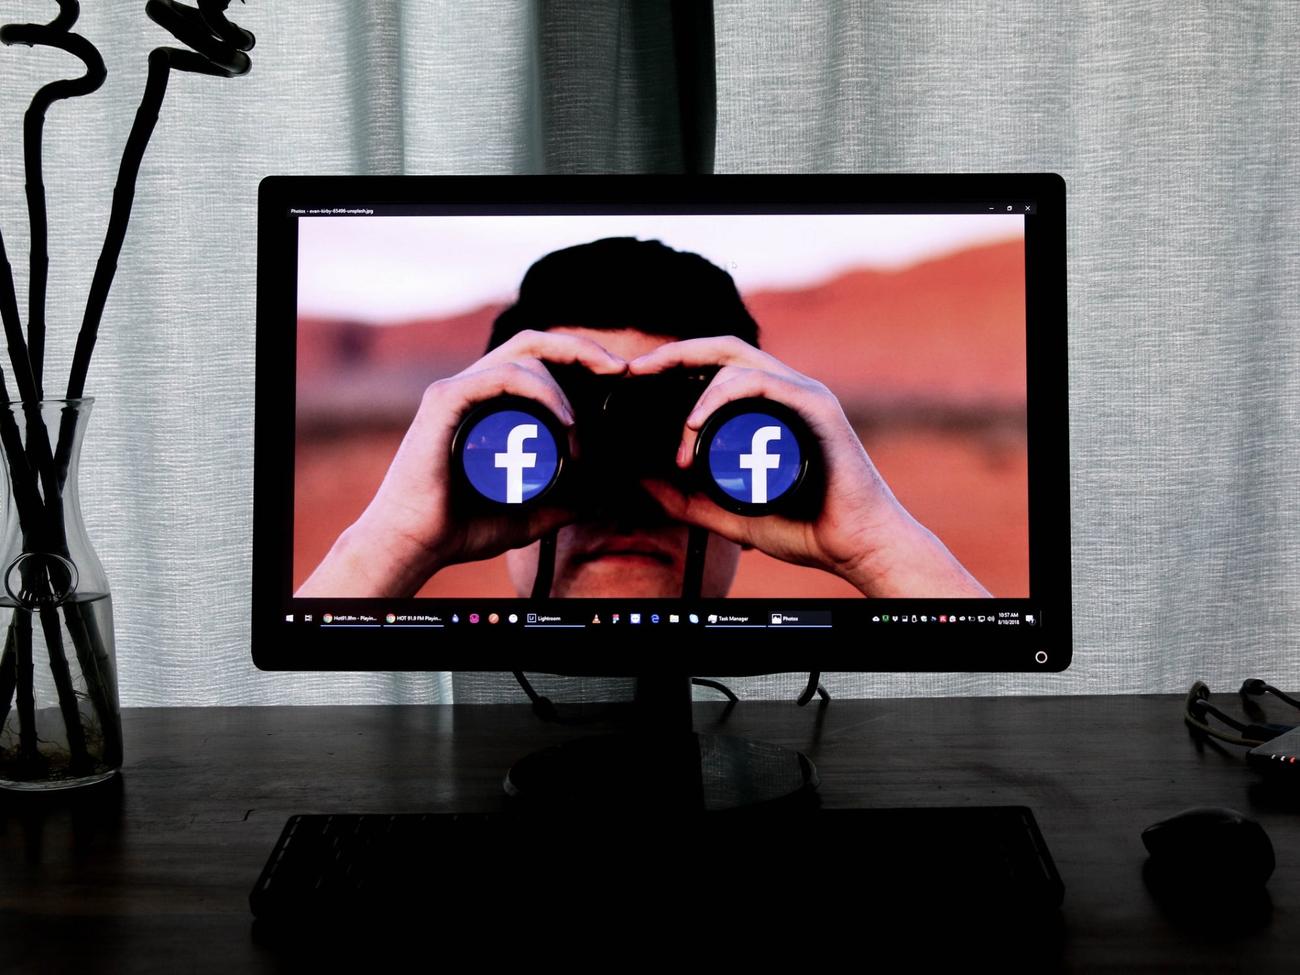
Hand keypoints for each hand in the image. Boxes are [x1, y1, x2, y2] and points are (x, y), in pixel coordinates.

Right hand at [297, 330, 625, 596]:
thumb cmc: (459, 528)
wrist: (413, 545)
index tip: (619, 378)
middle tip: (620, 370)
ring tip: (580, 429)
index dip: (580, 360)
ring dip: (564, 387)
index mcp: (489, 404)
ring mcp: (457, 390)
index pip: (539, 361)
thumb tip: (593, 499)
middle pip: (534, 343)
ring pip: (523, 356)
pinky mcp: (444, 401)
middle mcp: (472, 388)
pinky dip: (540, 389)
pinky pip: (500, 376)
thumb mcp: (524, 515)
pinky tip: (565, 419)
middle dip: (582, 349)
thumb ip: (557, 506)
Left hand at [628, 336, 989, 597]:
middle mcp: (787, 392)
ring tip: (680, 438)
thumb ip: (687, 500)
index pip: (718, 366)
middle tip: (637, 369)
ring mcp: (803, 395)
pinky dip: (721, 395)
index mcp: (770, 407)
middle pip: (724, 350)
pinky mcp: (816, 407)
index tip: (636, 377)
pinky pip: (761, 383)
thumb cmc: (805, 528)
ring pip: (737, 364)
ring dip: (697, 395)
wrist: (856, 547)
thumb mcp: (728, 516)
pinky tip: (697, 423)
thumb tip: (643, 482)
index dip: (676, 362)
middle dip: (675, 353)